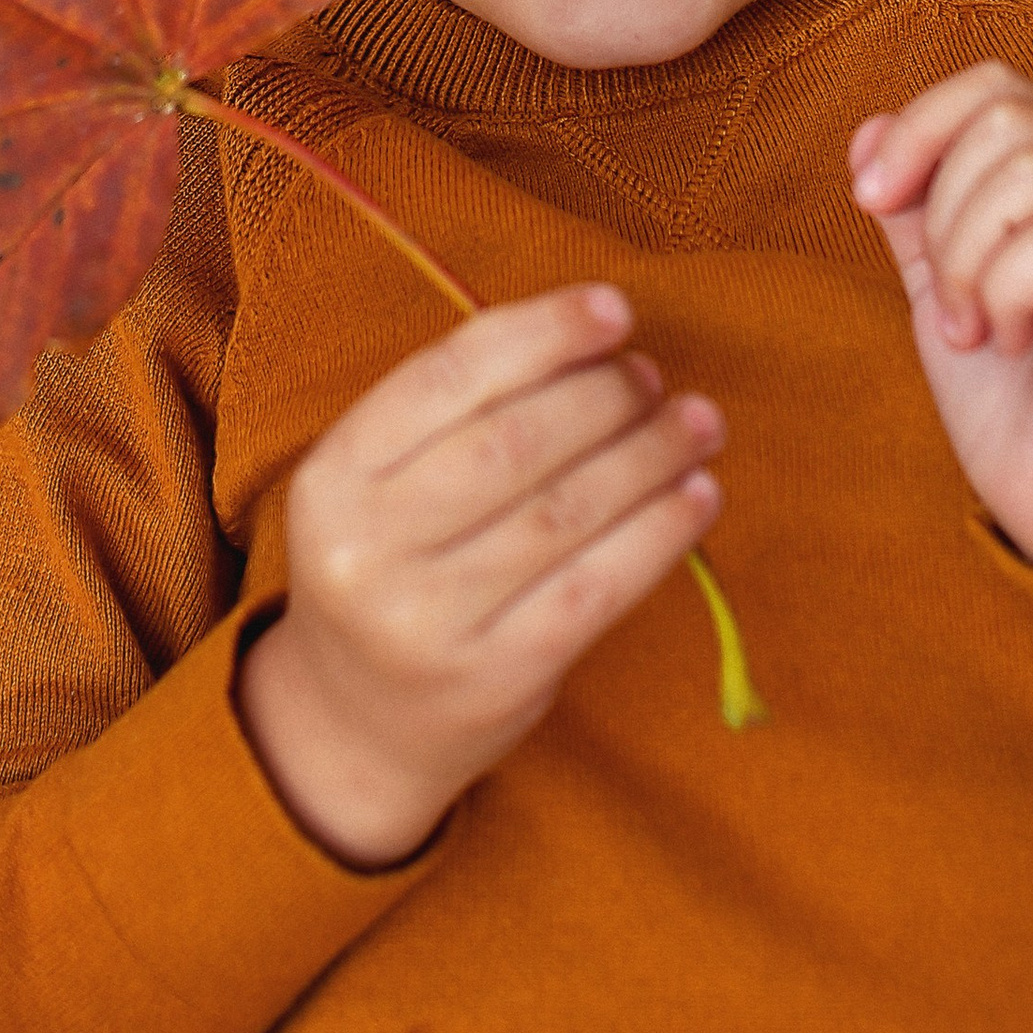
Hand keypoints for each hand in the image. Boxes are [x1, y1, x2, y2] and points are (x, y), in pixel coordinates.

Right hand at [235, 285, 723, 867]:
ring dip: (650, 455)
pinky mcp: (497, 677)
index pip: (445, 379)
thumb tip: (599, 335)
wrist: (357, 724)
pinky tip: (698, 496)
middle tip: (652, 377)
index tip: (614, 307)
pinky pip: (598, 588)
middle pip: (513, 444)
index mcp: (334, 479)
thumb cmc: (393, 566)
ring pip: (566, 512)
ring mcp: (430, 623)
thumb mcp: (382, 483)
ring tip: (697, 423)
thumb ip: (462, 409)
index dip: (542, 333)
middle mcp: (369, 551)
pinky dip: (660, 532)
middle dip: (603, 396)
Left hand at [849, 64, 1032, 573]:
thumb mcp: (942, 285)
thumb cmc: (1014, 400)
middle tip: (948, 305)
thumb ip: (914, 207)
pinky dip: (1009, 291)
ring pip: (1032, 172)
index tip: (868, 199)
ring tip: (978, 330)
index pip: (998, 86)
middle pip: (1009, 116)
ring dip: (971, 260)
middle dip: (942, 210)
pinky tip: (1014, 341)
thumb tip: (871, 130)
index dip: (921, 126)